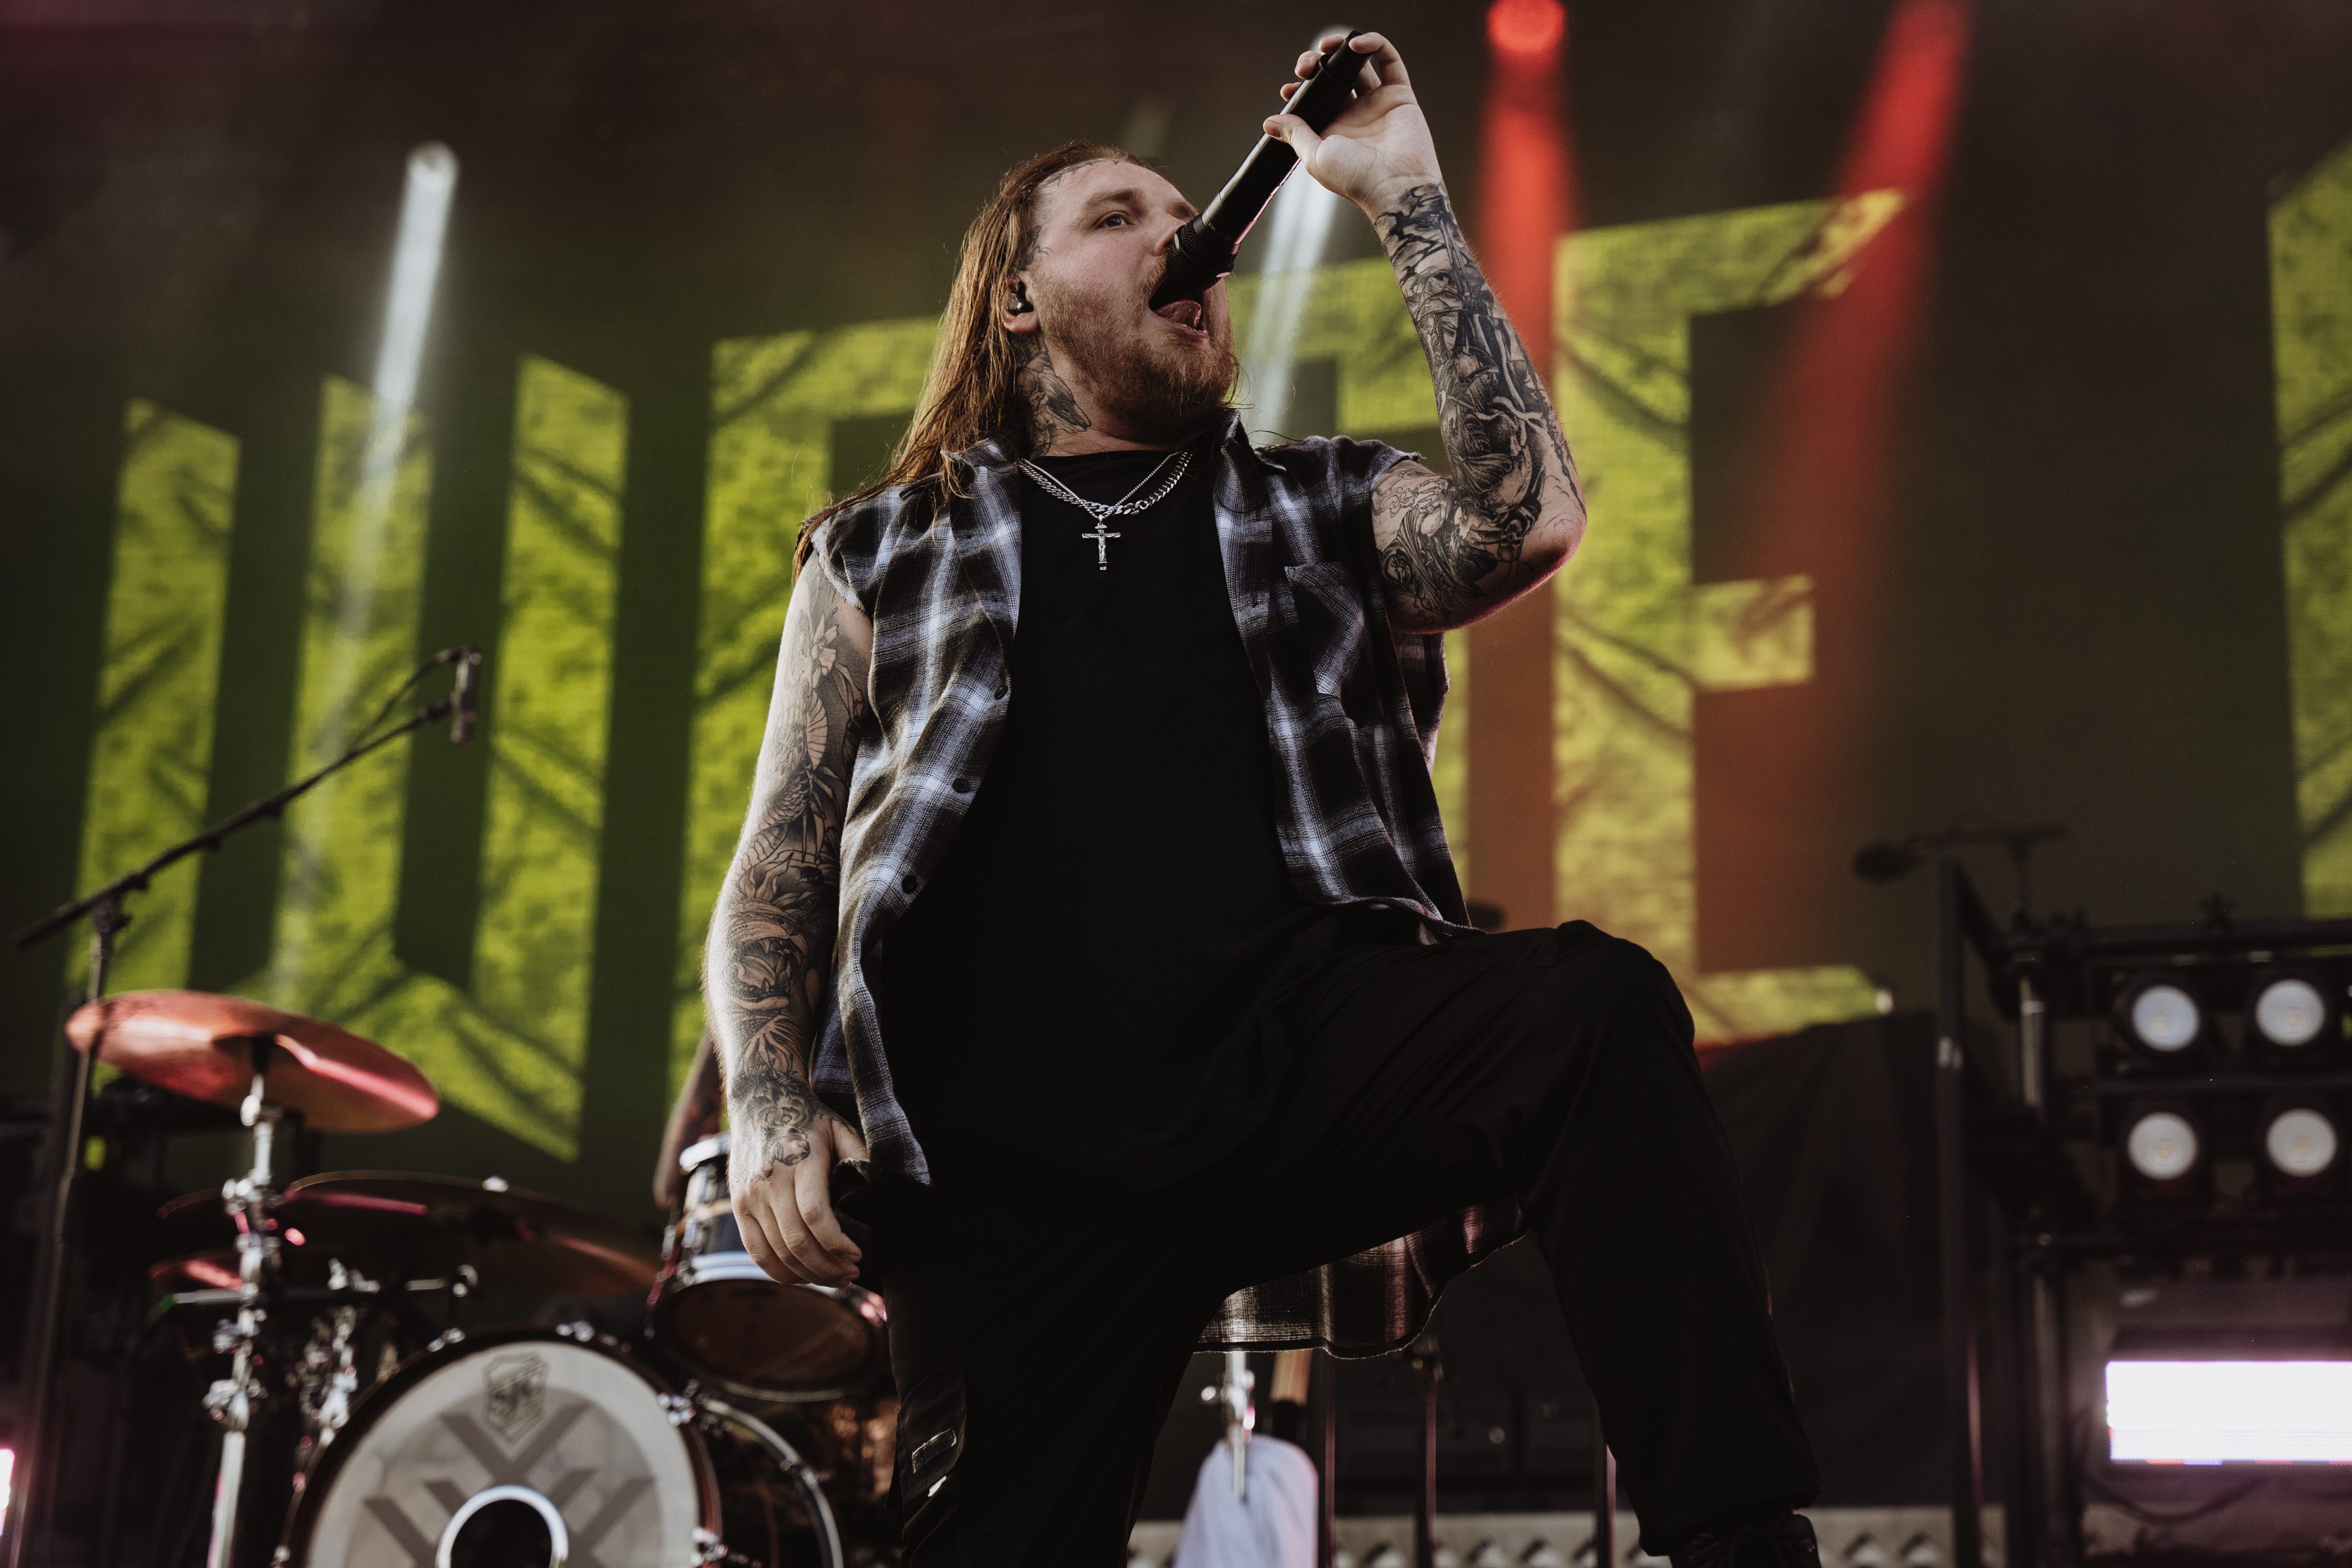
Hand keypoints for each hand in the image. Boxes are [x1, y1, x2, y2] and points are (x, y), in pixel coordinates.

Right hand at [728, 1105, 871, 1285]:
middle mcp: (770, 1182)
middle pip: (796, 1241)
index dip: (837, 1243)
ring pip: (778, 1253)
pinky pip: (757, 1253)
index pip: (814, 1215)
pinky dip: (780, 1272)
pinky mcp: (738, 1207)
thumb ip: (861, 1156)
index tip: (858, 1255)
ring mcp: (750, 1197)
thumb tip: (883, 1188)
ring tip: (834, 1279)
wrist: (760, 1102)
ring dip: (809, 1275)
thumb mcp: (839, 1128)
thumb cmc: (807, 1120)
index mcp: (800, 1161)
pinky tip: (803, 1276)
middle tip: (851, 1275)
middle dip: (828, 1267)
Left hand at [1262, 32, 1444, 217]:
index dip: (1300, 88)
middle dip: (1317, 64)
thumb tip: (1270, 122)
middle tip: (1305, 66)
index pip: (1315, 100)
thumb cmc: (1355, 178)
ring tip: (1328, 46)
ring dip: (1342, 48)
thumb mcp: (1316, 156)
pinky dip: (1375, 44)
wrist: (1396, 186)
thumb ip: (1296, 134)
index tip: (1289, 88)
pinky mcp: (1400, 96)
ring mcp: (1378, 103)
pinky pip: (1390, 61)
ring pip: (1360, 64)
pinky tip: (1356, 44)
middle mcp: (1355, 115)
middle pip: (1335, 77)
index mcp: (1334, 130)